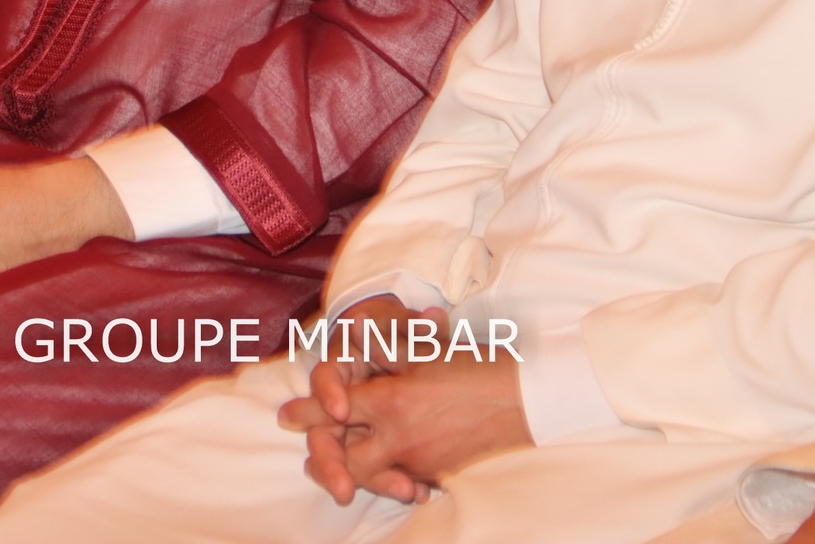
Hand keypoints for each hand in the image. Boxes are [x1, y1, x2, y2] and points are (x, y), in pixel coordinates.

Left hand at [280, 301, 529, 505]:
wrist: (527, 400)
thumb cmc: (477, 366)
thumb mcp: (425, 350)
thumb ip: (383, 346)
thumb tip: (350, 336)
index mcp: (393, 401)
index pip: (337, 408)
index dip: (308, 411)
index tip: (286, 415)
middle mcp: (401, 437)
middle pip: (346, 458)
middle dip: (324, 459)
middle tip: (308, 459)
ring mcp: (420, 460)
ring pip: (372, 474)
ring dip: (353, 471)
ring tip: (339, 472)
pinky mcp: (439, 474)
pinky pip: (403, 478)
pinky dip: (389, 477)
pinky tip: (387, 477)